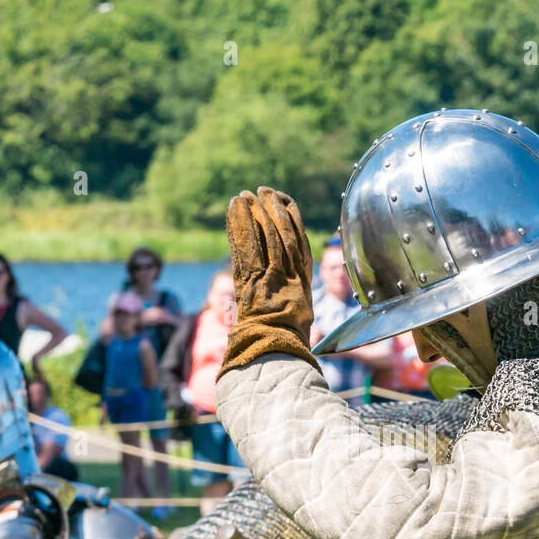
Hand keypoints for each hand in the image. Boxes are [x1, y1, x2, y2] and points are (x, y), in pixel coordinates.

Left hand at [220, 187, 318, 374]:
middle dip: (271, 209)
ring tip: (246, 195)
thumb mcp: (299, 310)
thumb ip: (295, 289)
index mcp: (303, 278)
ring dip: (254, 212)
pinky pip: (244, 244)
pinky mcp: (250, 278)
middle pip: (281, 232)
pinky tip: (235, 209)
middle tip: (263, 191)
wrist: (276, 347)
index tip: (286, 201)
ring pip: (263, 234)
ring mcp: (270, 273)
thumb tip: (291, 278)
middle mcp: (289, 271)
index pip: (298, 239)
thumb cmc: (287, 335)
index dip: (292, 218)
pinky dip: (239, 224)